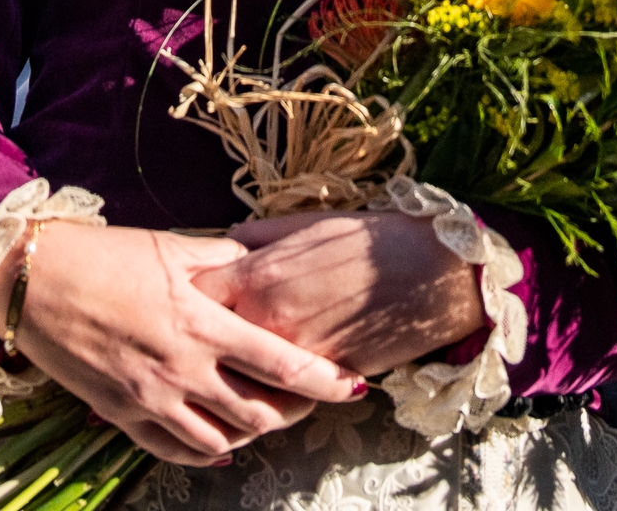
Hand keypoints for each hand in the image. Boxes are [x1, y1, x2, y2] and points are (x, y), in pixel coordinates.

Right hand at [0, 222, 360, 468]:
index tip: (354, 386)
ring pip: (222, 440)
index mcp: (202, 323)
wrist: (30, 280)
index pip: (282, 363)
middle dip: (296, 413)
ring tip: (266, 419)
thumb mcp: (172, 246)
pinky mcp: (120, 414)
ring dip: (251, 434)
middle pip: (260, 412)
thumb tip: (260, 263)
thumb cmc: (102, 255)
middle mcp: (182, 369)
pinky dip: (203, 452)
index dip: (325, 381)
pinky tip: (219, 447)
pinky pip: (173, 450)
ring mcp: (151, 398)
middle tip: (312, 402)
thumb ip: (223, 261)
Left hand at [201, 211, 485, 377]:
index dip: (184, 294)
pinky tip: (273, 379)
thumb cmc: (372, 240)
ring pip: (239, 377)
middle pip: (207, 343)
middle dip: (198, 338)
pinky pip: (280, 392)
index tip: (184, 293)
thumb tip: (226, 243)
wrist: (433, 275)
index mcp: (257, 277)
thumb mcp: (307, 224)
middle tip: (199, 333)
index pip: (192, 294)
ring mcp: (292, 359)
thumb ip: (257, 237)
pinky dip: (271, 389)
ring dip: (230, 372)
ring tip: (231, 362)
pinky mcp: (320, 382)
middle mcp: (266, 323)